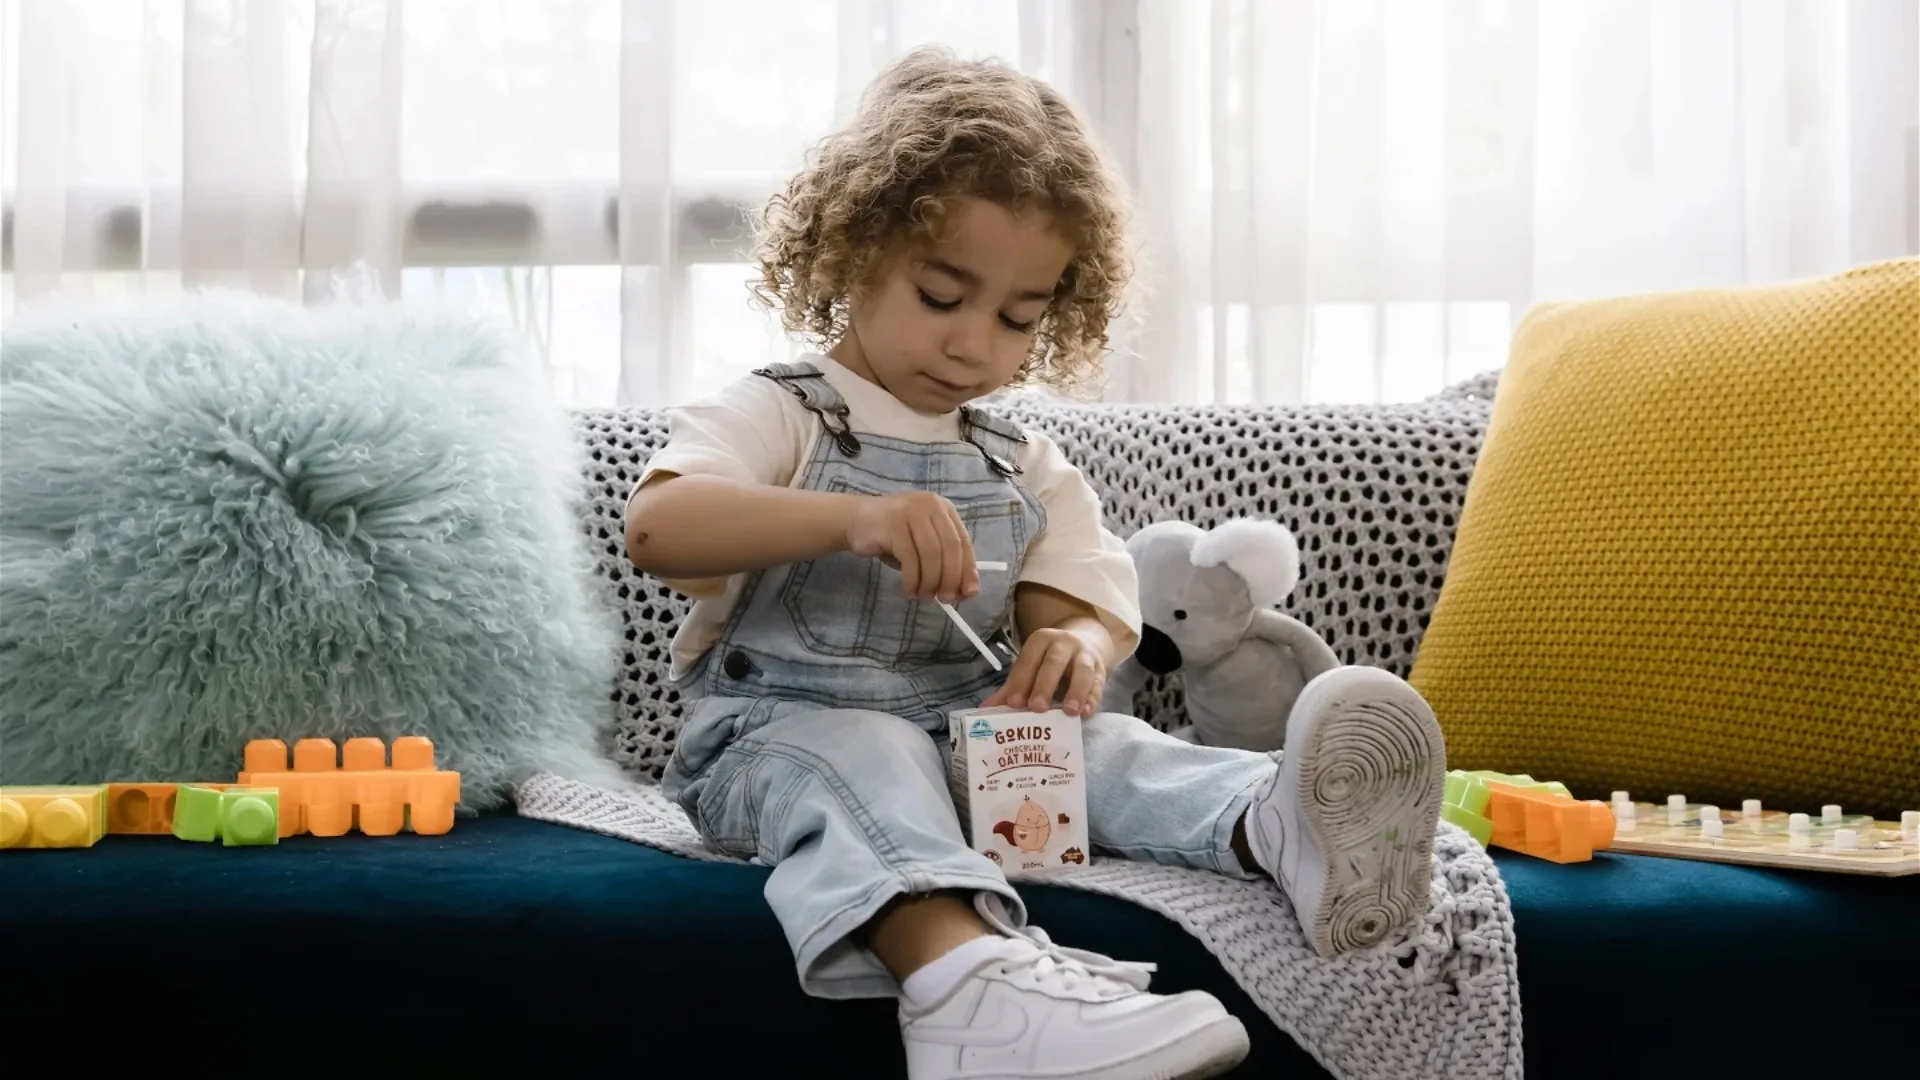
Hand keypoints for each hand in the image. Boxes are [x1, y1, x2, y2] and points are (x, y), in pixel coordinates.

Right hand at [844, 491, 979, 601]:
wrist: (854, 520)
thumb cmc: (893, 537)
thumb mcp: (923, 546)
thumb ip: (944, 563)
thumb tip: (965, 591)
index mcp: (944, 508)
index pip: (963, 542)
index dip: (968, 570)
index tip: (968, 594)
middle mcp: (931, 505)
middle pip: (950, 548)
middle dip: (950, 578)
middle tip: (945, 600)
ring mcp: (911, 511)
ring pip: (931, 554)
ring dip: (930, 582)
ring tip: (924, 597)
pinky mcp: (893, 524)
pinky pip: (910, 558)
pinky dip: (912, 580)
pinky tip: (908, 591)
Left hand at [982, 625, 1109, 717]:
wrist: (1087, 642)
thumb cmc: (1051, 661)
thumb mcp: (1032, 667)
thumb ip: (1012, 688)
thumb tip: (986, 710)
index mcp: (1041, 641)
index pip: (1028, 661)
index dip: (1021, 681)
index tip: (1014, 703)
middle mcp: (1064, 643)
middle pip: (1054, 662)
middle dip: (1045, 685)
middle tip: (1037, 708)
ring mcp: (1085, 655)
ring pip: (1082, 671)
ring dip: (1076, 691)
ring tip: (1069, 712)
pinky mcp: (1101, 669)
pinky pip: (1098, 684)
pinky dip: (1093, 698)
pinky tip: (1086, 712)